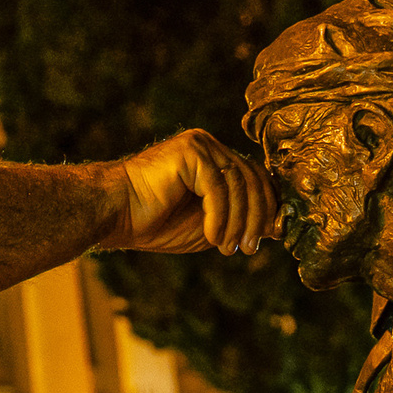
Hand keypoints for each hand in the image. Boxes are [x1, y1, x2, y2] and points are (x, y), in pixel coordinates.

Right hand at [106, 129, 277, 256]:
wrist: (115, 214)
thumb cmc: (154, 222)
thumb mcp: (209, 225)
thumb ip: (239, 220)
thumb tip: (277, 227)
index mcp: (214, 160)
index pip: (254, 177)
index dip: (266, 208)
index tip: (266, 239)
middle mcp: (209, 147)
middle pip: (251, 178)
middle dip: (256, 217)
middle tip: (249, 248)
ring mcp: (200, 144)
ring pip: (238, 184)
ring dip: (238, 221)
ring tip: (227, 247)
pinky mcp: (190, 150)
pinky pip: (217, 186)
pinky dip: (219, 216)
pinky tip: (213, 237)